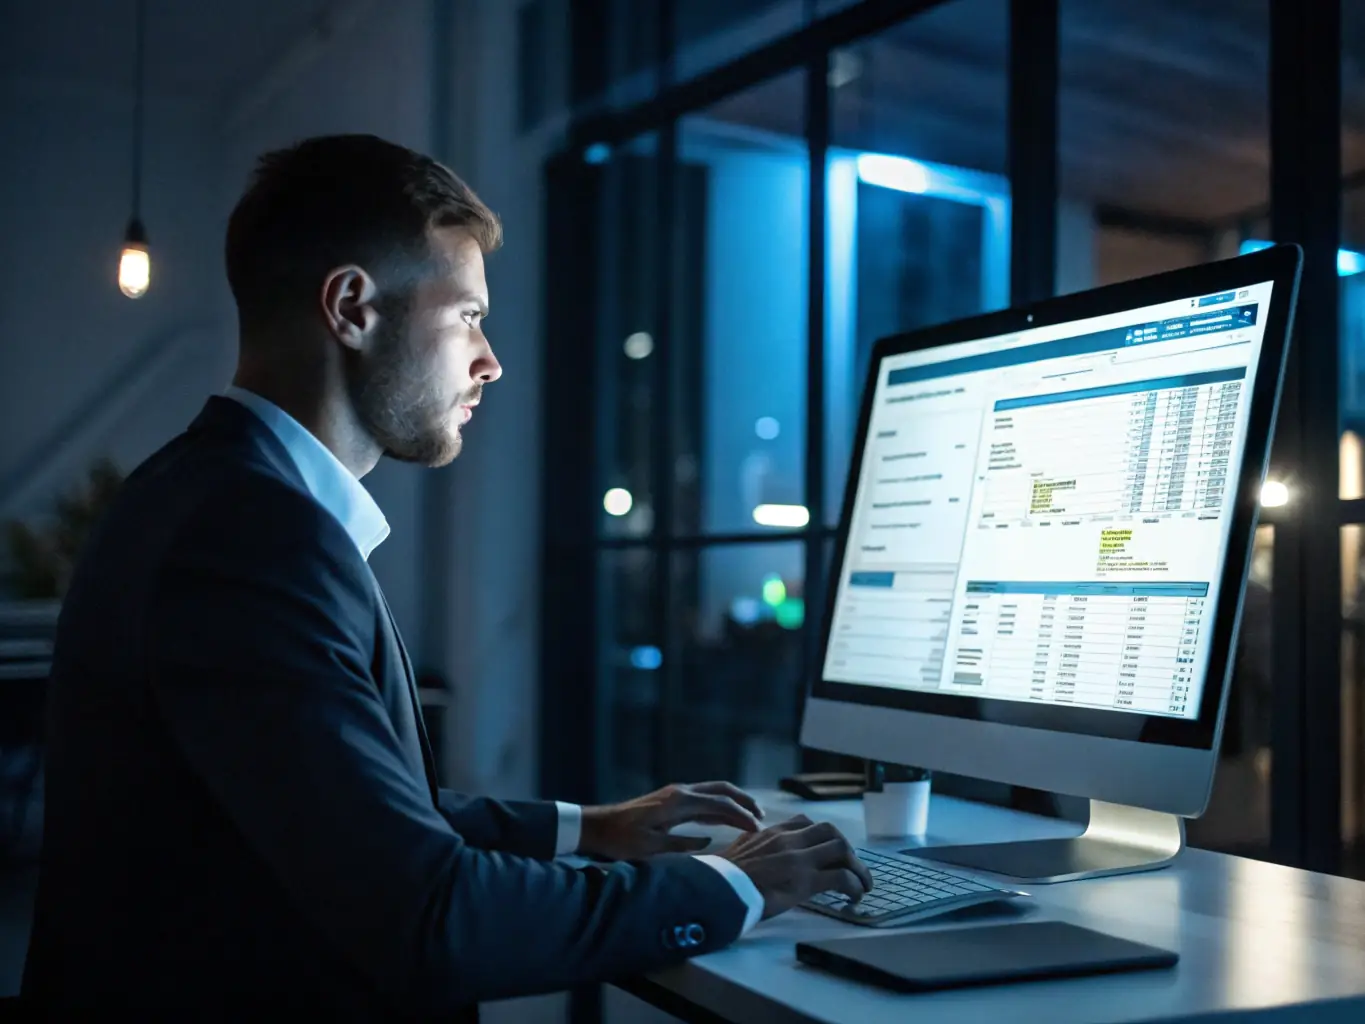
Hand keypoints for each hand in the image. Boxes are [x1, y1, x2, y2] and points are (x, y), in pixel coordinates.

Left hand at [578, 781, 763, 859]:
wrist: (598, 827)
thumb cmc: (622, 840)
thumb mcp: (652, 849)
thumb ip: (683, 845)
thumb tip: (710, 843)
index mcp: (679, 801)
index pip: (719, 804)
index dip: (741, 816)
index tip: (757, 829)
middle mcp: (680, 792)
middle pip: (721, 789)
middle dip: (744, 801)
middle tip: (763, 817)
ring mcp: (676, 794)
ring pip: (713, 792)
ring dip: (733, 802)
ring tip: (752, 817)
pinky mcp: (671, 801)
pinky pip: (703, 799)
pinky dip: (719, 806)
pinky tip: (726, 819)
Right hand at [718, 814, 872, 919]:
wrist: (716, 891)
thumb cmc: (722, 878)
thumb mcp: (738, 852)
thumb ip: (753, 848)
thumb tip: (757, 856)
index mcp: (770, 832)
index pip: (805, 822)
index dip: (821, 836)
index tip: (826, 851)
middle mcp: (787, 839)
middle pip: (830, 831)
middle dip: (845, 848)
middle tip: (850, 866)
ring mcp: (798, 858)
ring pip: (841, 848)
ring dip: (857, 866)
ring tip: (862, 883)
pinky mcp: (805, 880)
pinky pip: (841, 877)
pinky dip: (854, 885)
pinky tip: (855, 896)